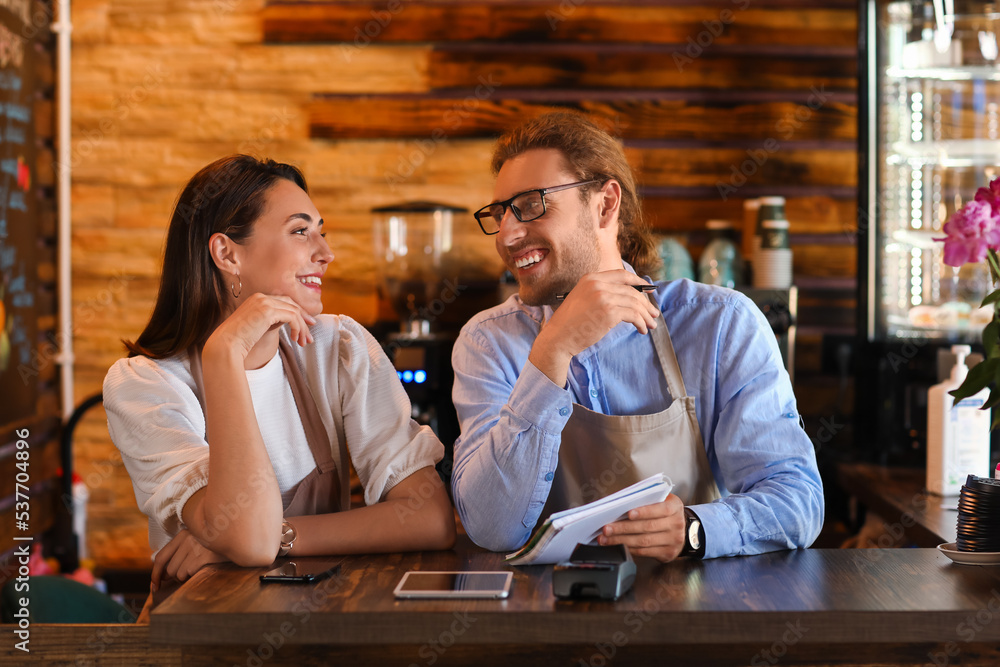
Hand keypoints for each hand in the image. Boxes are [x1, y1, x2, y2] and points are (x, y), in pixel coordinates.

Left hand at [151, 528, 229, 590]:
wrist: (239, 537)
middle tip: (186, 575)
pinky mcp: (204, 554)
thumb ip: (180, 553)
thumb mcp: (197, 542)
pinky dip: (193, 575)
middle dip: (175, 577)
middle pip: (169, 569)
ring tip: (197, 569)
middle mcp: (186, 538)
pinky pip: (189, 572)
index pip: (160, 557)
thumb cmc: (216, 544)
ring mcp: (195, 546)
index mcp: (182, 534)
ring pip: (178, 573)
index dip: (155, 574)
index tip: (155, 586)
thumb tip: (162, 575)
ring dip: (186, 577)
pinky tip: (202, 568)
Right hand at [205, 292, 316, 359]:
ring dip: (302, 328)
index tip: (306, 325)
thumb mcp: (257, 326)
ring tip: (305, 342)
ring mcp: (264, 302)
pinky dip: (297, 328)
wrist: (226, 345)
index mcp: (257, 298)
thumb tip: (288, 322)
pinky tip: (296, 339)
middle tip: (309, 336)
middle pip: (291, 304)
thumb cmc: (238, 340)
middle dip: (304, 319)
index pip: (284, 301)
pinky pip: (292, 317)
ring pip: (294, 311)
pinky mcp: (268, 311)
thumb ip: (270, 320)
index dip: (298, 313)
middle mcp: (261, 296)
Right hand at [529, 270, 658, 384]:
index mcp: (591, 278)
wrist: (558, 337)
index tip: (648, 292)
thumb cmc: (570, 323)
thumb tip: (626, 297)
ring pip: (635, 302)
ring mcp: (603, 296)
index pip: (622, 274)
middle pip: (632, 290)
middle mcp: (598, 284)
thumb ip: (600, 292)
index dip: (638, 282)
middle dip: (646, 303)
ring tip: (651, 324)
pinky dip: (641, 322)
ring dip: (646, 315)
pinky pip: (633, 314)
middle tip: (654, 314)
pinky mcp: (609, 312)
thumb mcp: (582, 298)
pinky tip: (642, 330)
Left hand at [596, 494, 684, 561]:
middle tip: (607, 528)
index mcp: (675, 507)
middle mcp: (676, 524)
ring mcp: (673, 540)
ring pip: (644, 541)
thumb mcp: (662, 501)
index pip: (660, 509)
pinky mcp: (668, 553)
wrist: (684, 530)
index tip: (628, 513)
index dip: (644, 512)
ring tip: (606, 539)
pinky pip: (645, 552)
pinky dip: (630, 549)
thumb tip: (621, 504)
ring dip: (622, 540)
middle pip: (648, 527)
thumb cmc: (666, 512)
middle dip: (624, 528)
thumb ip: (647, 500)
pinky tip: (618, 546)